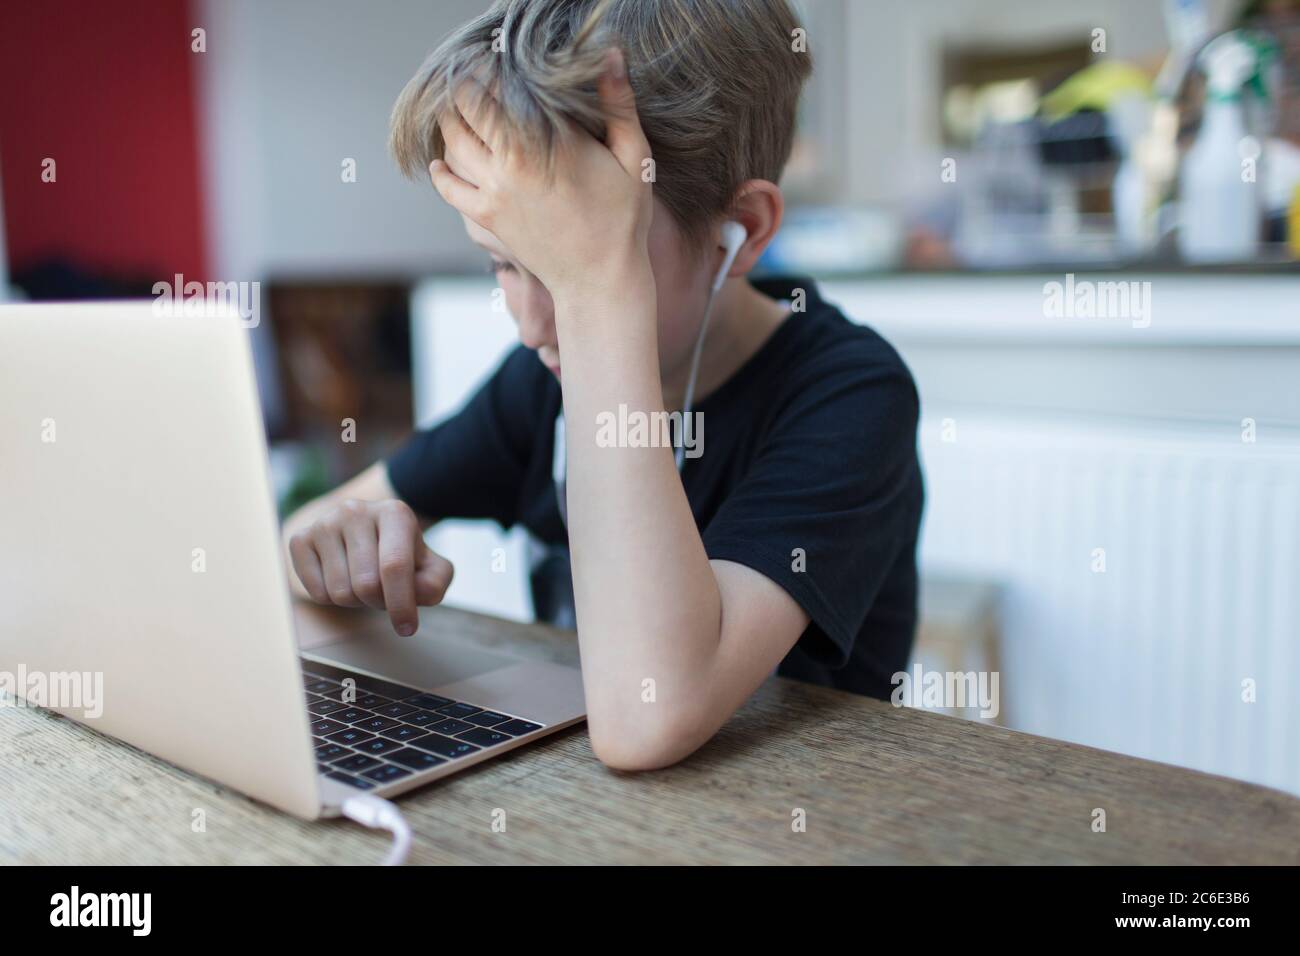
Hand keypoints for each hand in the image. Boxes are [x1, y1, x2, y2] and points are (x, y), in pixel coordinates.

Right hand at [287, 499, 452, 635]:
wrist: (359, 535)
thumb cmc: (398, 555)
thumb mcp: (429, 566)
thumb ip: (435, 581)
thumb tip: (418, 594)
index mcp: (394, 513)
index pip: (394, 565)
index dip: (401, 603)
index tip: (407, 629)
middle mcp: (356, 511)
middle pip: (366, 584)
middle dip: (379, 602)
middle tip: (384, 593)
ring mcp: (324, 522)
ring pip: (340, 592)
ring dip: (356, 602)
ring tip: (362, 582)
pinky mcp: (300, 538)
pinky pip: (317, 593)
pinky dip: (332, 599)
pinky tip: (341, 579)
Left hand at [429, 48, 653, 301]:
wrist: (600, 279)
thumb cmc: (623, 218)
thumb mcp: (633, 157)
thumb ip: (618, 104)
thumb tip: (609, 53)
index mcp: (549, 138)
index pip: (502, 85)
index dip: (494, 70)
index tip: (500, 66)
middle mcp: (513, 159)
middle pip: (468, 107)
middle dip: (467, 90)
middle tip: (476, 84)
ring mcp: (495, 189)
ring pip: (453, 141)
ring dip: (451, 122)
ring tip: (459, 113)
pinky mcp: (486, 216)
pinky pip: (448, 187)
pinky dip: (441, 171)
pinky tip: (443, 161)